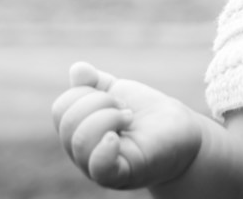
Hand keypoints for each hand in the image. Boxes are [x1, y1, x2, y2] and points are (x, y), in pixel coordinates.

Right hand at [51, 61, 203, 189]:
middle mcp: (82, 153)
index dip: (87, 93)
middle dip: (100, 103)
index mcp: (77, 131)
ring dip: (109, 118)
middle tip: (125, 108)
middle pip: (68, 123)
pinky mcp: (123, 174)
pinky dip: (103, 151)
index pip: (61, 108)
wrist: (181, 132)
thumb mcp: (118, 93)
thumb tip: (78, 68)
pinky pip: (101, 168)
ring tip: (128, 118)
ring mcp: (99, 167)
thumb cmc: (146, 115)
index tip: (115, 97)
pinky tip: (114, 138)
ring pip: (80, 142)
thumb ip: (95, 83)